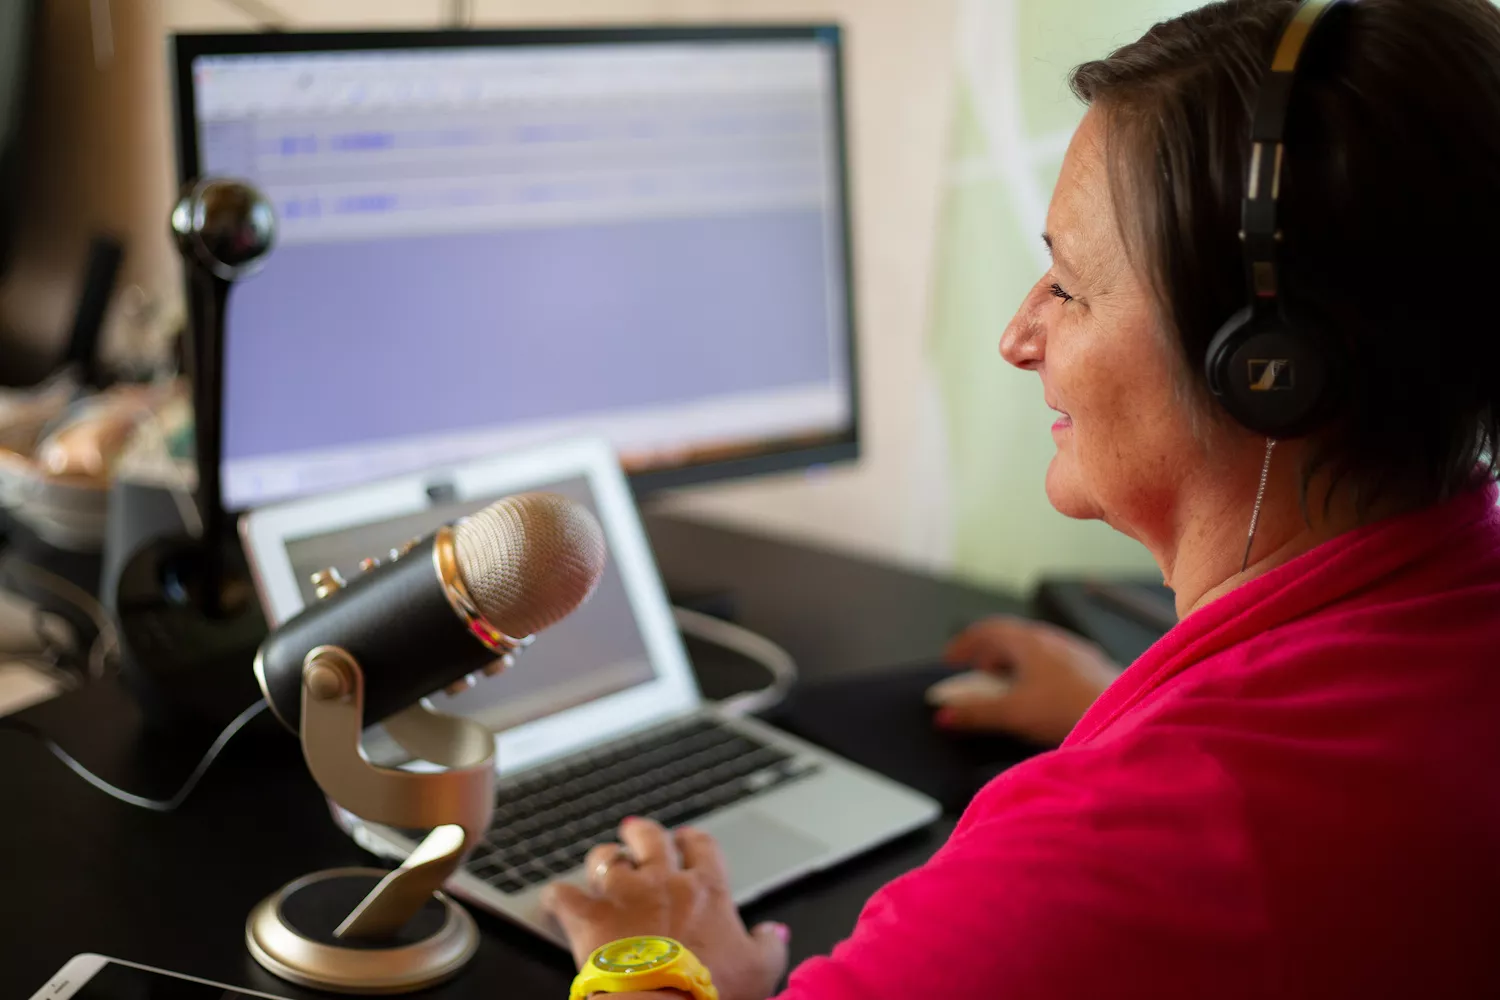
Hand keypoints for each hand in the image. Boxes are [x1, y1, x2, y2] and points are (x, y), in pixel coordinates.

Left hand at [541, 817, 788, 999]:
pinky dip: (558, 896)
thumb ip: (769, 946)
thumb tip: (774, 932)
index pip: (701, 845)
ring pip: (606, 858)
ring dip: (604, 860)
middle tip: (637, 836)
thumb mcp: (761, 972)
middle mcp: (662, 881)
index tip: (687, 842)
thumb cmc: (713, 990)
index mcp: (706, 889)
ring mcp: (622, 895)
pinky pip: (563, 894)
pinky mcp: (587, 917)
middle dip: (642, 833)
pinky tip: (558, 899)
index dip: (692, 840)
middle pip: (650, 837)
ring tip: (603, 864)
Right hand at [936, 616, 1120, 744]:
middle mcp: (1052, 638)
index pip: (988, 629)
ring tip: (1007, 687)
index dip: (965, 642)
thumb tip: (945, 715)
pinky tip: (1041, 695)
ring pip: (1035, 649)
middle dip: (989, 654)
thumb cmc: (1067, 708)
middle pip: (1012, 637)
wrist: (1125, 716)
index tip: (950, 659)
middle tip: (976, 674)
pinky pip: (1054, 661)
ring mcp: (1074, 651)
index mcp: (1029, 641)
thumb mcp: (1012, 713)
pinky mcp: (1091, 667)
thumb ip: (976, 713)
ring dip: (1014, 663)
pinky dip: (1036, 672)